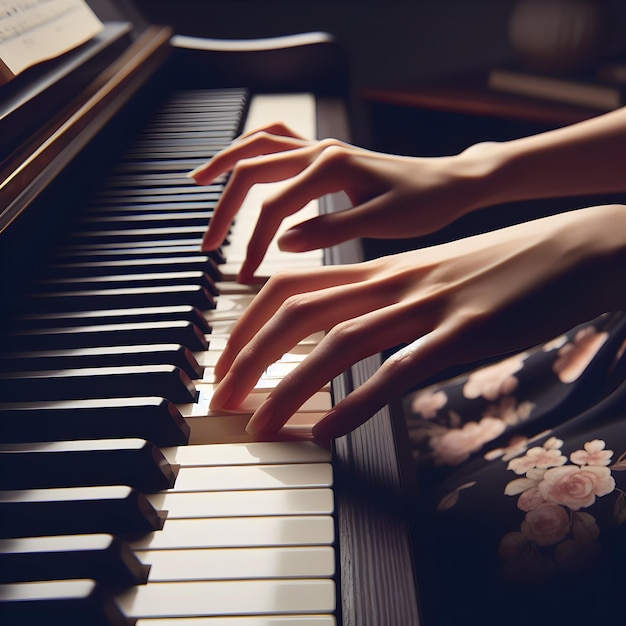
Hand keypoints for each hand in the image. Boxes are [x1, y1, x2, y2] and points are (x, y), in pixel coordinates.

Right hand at [190, 123, 489, 279]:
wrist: (451, 183)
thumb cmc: (426, 204)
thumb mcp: (383, 222)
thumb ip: (331, 229)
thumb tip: (283, 244)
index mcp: (332, 166)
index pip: (275, 206)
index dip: (254, 243)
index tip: (244, 275)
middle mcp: (322, 149)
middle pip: (253, 170)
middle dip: (225, 209)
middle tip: (208, 245)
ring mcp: (323, 147)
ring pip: (260, 145)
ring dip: (226, 163)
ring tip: (198, 181)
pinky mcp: (328, 154)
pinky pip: (279, 141)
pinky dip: (253, 150)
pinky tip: (241, 164)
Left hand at [208, 204, 625, 438]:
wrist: (573, 247)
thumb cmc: (500, 267)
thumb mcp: (431, 277)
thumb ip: (385, 300)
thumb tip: (345, 333)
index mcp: (383, 268)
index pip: (293, 286)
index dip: (248, 322)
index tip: (227, 360)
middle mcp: (396, 282)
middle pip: (300, 312)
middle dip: (248, 357)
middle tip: (220, 399)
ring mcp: (431, 306)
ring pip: (341, 341)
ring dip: (291, 387)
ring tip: (259, 428)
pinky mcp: (469, 333)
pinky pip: (403, 368)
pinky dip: (360, 401)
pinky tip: (329, 431)